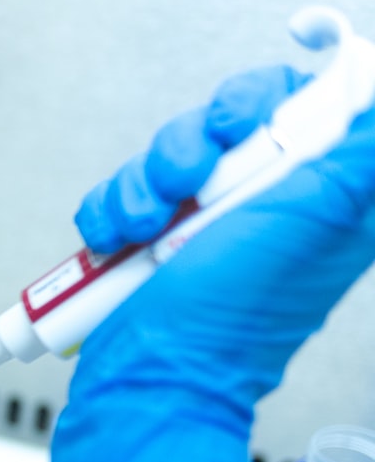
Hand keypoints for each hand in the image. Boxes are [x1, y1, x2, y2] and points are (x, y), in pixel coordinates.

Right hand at [46, 67, 374, 461]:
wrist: (148, 377)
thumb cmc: (227, 324)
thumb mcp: (314, 221)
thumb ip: (358, 156)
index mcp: (328, 193)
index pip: (324, 98)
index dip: (290, 83)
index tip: (266, 83)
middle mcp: (269, 200)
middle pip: (235, 114)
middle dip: (198, 142)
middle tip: (195, 179)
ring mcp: (206, 219)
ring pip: (171, 150)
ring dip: (145, 185)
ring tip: (146, 230)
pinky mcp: (152, 237)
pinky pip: (124, 191)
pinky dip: (111, 213)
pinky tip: (118, 244)